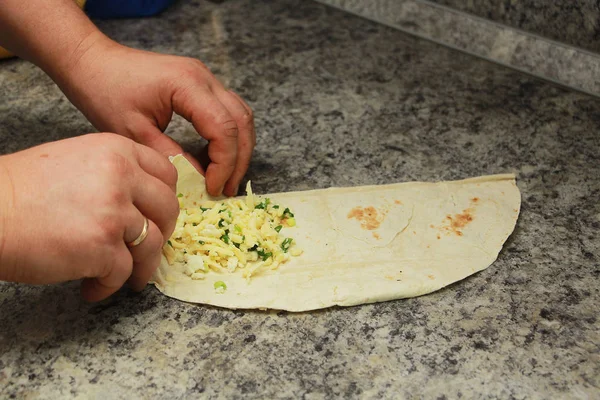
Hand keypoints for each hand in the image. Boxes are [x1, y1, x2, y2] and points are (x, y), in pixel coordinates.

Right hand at [0, 133, 178, 300]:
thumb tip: (143, 202)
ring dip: (142, 267)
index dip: (165, 198)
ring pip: (152, 244)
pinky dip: (109, 286)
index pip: (166, 172)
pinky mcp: (102, 245)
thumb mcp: (76, 160)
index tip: (159, 215)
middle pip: (168, 208)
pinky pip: (123, 272)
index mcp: (116, 150)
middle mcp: (121, 175)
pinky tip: (92, 287)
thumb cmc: (22, 190)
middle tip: (149, 248)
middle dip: (163, 232)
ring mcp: (114, 210)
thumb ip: (114, 173)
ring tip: (128, 278)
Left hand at [55, 34, 254, 196]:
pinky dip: (229, 136)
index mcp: (188, 85)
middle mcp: (204, 78)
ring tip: (226, 177)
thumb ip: (170, 157)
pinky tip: (216, 157)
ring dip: (238, 148)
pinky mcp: (201, 84)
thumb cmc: (104, 91)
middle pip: (241, 122)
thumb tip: (198, 180)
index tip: (213, 188)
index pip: (224, 129)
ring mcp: (206, 78)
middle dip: (238, 160)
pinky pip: (229, 111)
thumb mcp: (134, 133)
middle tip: (227, 189)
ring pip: (241, 115)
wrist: (92, 62)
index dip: (224, 164)